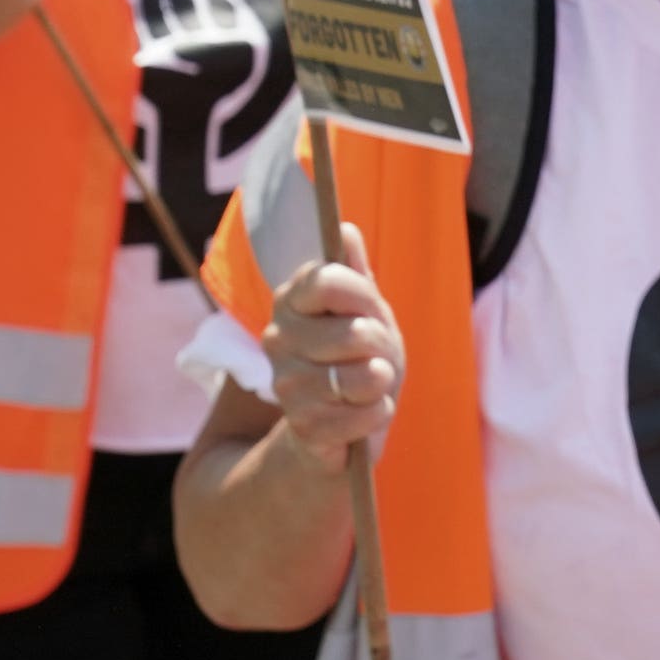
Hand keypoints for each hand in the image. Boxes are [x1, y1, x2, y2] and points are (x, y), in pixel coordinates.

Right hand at [266, 229, 405, 468]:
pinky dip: (378, 413)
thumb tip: (345, 232)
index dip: (362, 295)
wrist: (338, 422)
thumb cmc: (355, 357)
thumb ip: (354, 273)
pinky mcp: (304, 427)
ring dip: (382, 382)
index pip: (326, 280)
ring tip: (368, 384)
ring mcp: (286, 385)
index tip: (368, 307)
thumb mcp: (363, 311)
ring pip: (363, 376)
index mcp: (290, 301)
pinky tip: (364, 411)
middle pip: (355, 333)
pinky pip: (365, 414)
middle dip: (382, 345)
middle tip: (373, 354)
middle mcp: (277, 339)